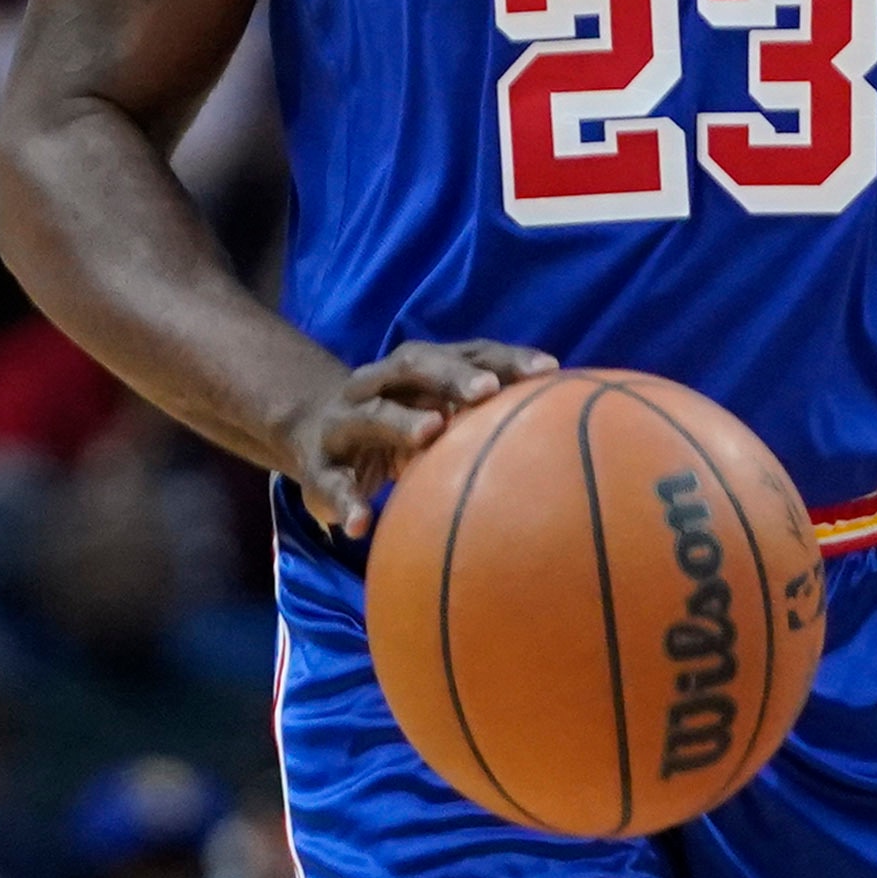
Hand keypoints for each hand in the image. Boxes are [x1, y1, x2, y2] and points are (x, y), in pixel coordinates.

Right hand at [282, 340, 557, 534]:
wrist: (309, 431)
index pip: (467, 352)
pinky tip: (361, 525)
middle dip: (451, 375)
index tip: (547, 368)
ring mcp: (345, 421)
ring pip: (371, 413)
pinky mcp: (318, 465)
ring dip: (401, 422)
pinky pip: (330, 482)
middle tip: (487, 392)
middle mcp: (379, 383)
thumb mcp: (436, 414)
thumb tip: (567, 433)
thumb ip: (484, 418)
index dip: (504, 357)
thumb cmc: (400, 425)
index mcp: (416, 370)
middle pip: (415, 365)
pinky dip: (345, 501)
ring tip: (431, 434)